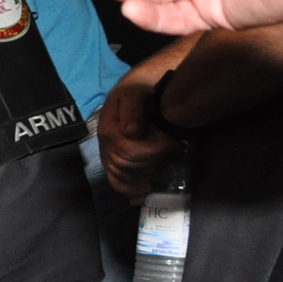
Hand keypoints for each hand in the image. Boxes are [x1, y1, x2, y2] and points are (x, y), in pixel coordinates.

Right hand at [99, 72, 182, 200]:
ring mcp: (110, 156)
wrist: (141, 88)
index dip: (154, 152)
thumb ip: (133, 109)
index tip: (176, 143)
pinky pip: (118, 182)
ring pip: (124, 177)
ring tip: (166, 161)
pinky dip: (131, 190)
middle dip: (155, 162)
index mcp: (108, 130)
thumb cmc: (140, 88)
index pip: (129, 152)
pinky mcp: (116, 163)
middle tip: (175, 150)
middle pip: (127, 167)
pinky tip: (144, 193)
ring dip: (148, 173)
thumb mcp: (135, 90)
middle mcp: (106, 146)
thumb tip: (132, 133)